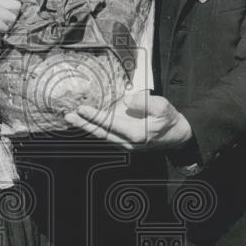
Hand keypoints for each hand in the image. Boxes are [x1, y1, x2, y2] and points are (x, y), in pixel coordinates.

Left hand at [65, 90, 193, 150]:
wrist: (177, 137)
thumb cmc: (170, 120)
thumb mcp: (163, 107)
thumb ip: (145, 102)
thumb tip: (126, 101)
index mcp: (136, 134)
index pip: (111, 124)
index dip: (95, 116)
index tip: (83, 109)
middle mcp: (127, 142)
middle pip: (101, 133)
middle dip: (83, 125)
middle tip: (68, 116)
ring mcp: (125, 145)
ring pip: (101, 136)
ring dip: (86, 127)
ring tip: (72, 118)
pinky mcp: (124, 143)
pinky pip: (106, 135)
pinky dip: (94, 128)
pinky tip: (85, 122)